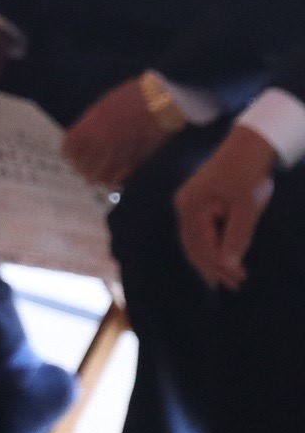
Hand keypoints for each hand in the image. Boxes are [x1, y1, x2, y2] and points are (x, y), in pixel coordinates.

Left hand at [63, 78, 176, 191]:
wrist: (160, 101)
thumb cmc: (130, 97)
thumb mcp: (102, 105)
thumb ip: (90, 123)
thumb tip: (83, 136)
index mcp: (89, 126)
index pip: (70, 148)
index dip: (68, 154)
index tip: (68, 157)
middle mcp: (100, 143)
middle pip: (83, 165)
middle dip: (80, 168)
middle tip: (80, 170)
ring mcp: (118, 153)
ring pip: (100, 175)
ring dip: (96, 178)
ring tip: (94, 180)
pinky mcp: (136, 160)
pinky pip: (120, 177)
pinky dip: (114, 181)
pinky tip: (111, 182)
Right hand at [176, 123, 282, 290]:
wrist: (247, 146)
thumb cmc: (247, 175)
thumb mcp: (246, 208)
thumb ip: (236, 237)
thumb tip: (227, 266)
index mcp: (191, 208)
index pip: (202, 246)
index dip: (219, 266)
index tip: (238, 280)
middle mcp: (184, 207)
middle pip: (193, 245)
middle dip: (211, 267)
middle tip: (232, 286)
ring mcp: (188, 203)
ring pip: (195, 239)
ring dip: (210, 259)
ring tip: (227, 277)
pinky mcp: (197, 201)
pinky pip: (199, 230)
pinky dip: (210, 245)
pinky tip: (220, 254)